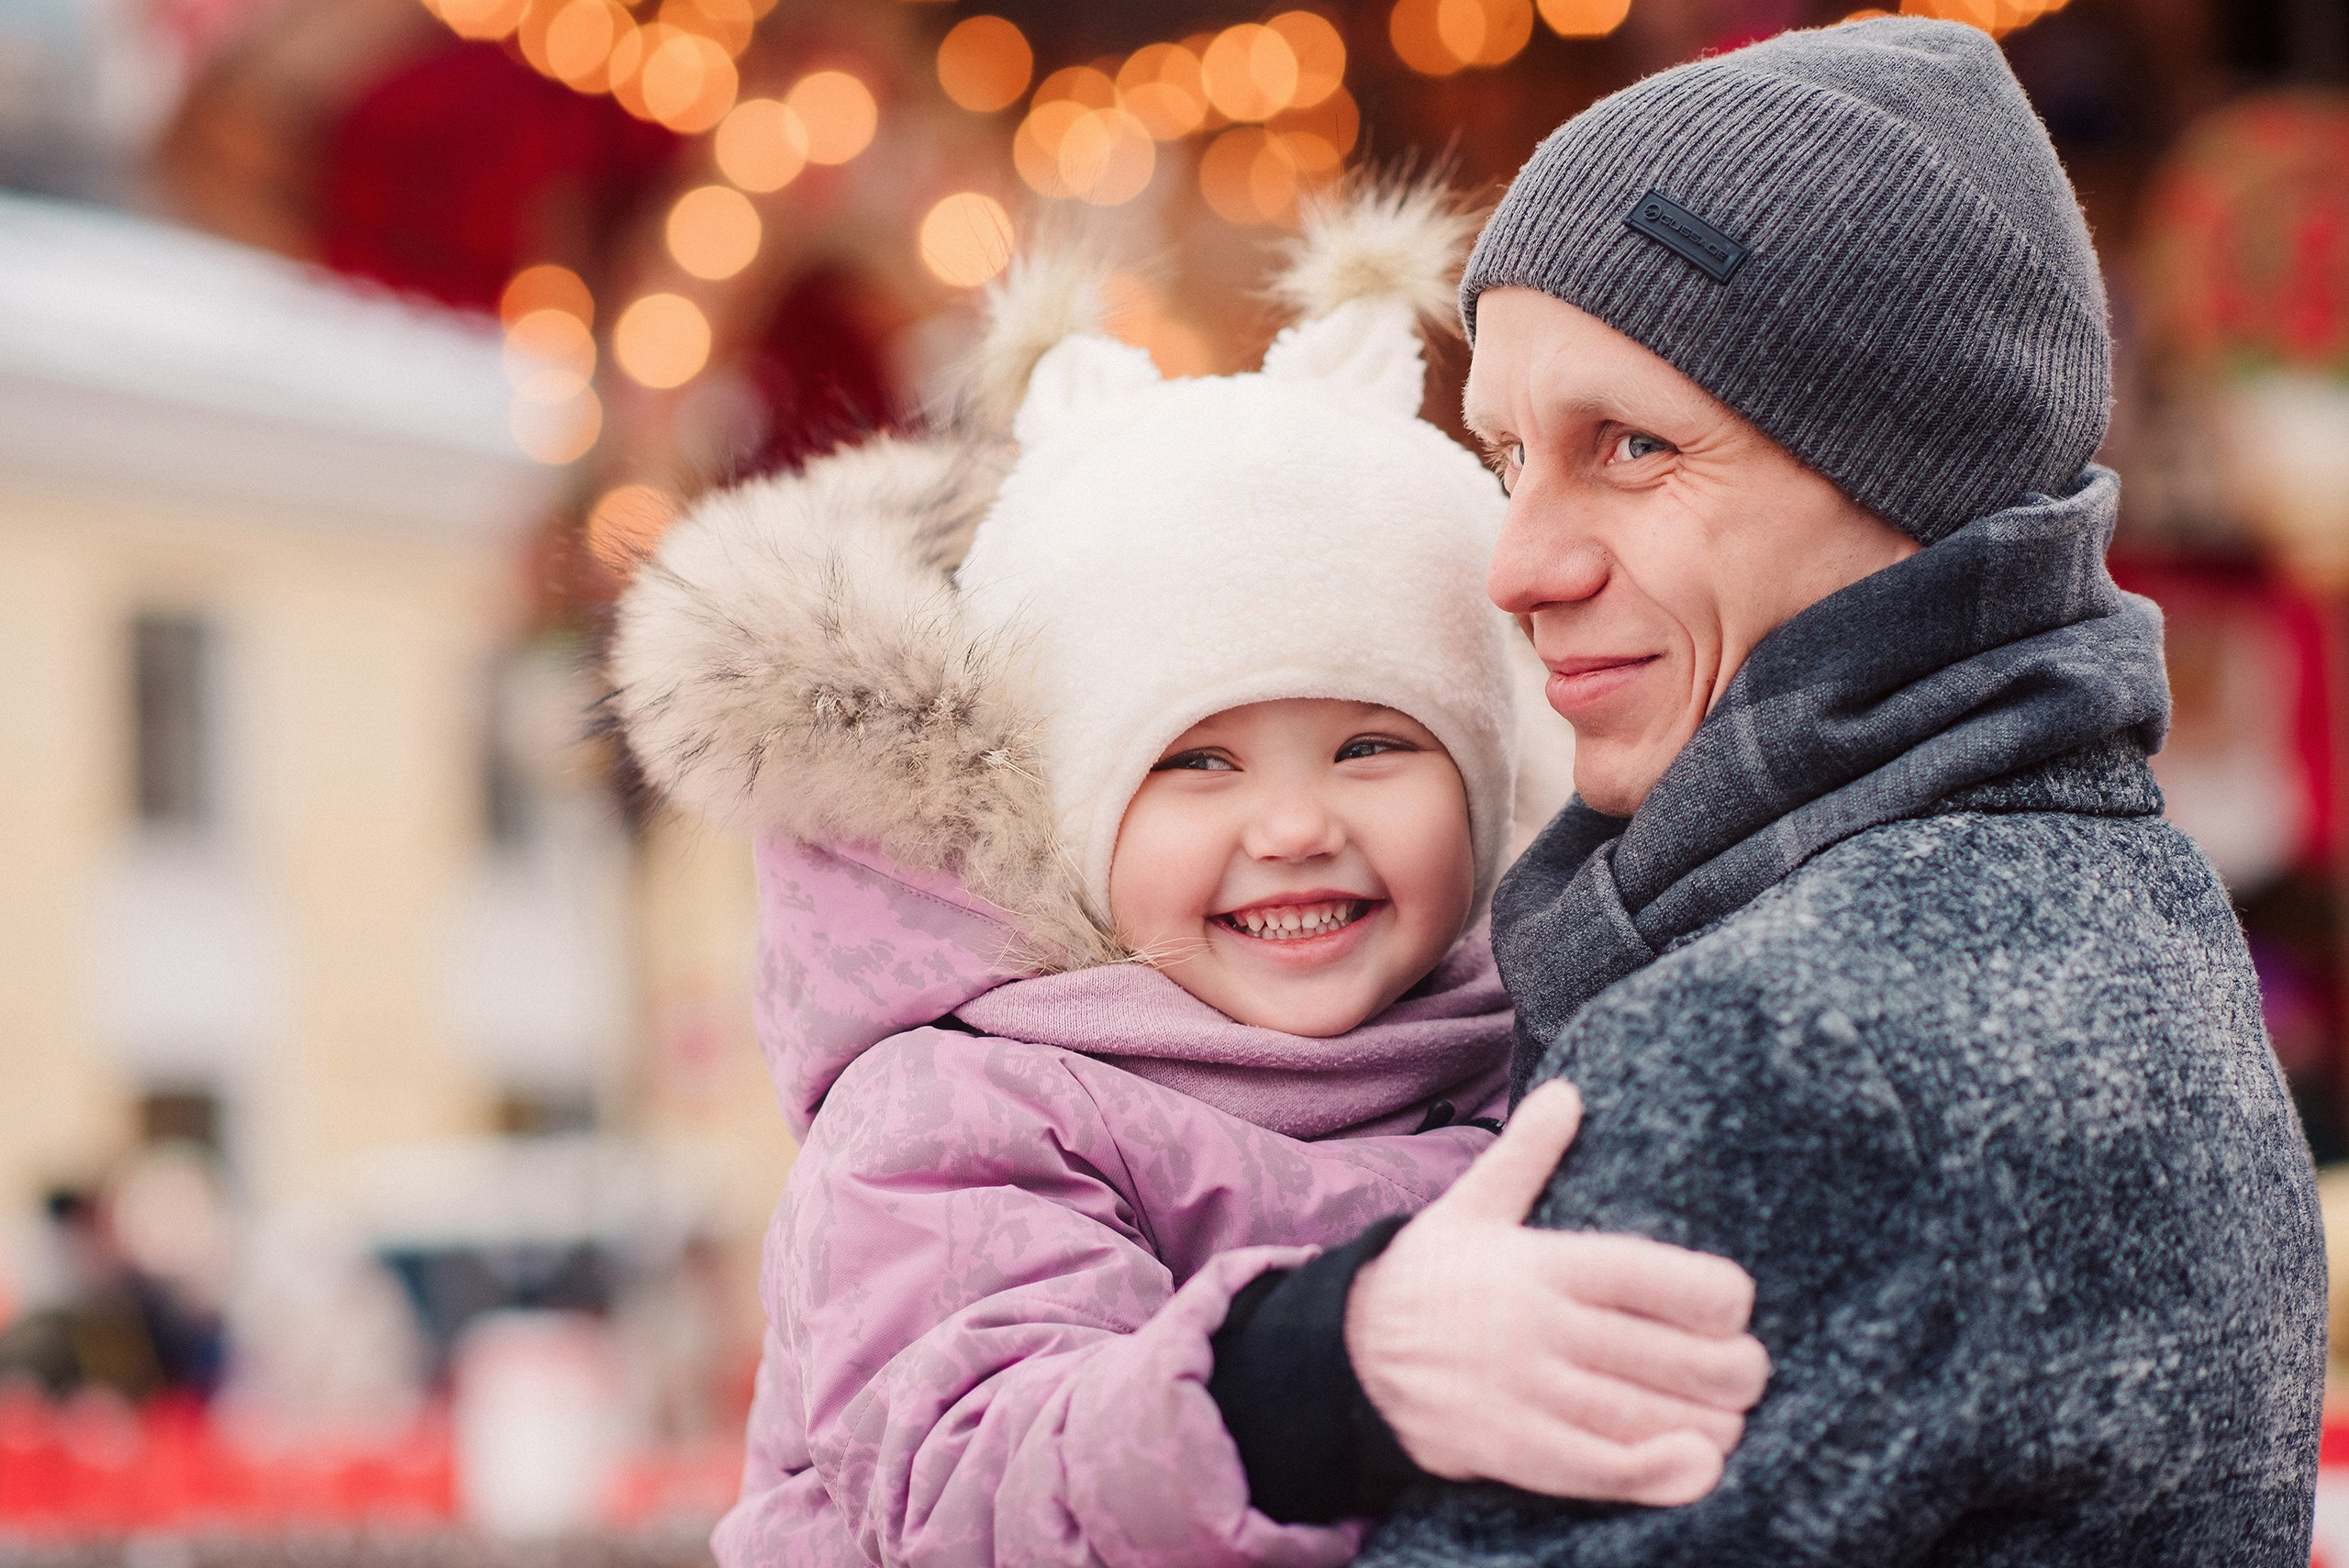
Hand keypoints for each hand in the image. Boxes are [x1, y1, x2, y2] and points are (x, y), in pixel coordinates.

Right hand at [1344, 1080, 1768, 1504]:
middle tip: (1746, 1370)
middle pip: (1674, 1358)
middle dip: (1735, 1371)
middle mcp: (1538, 1327)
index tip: (1734, 1308)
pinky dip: (1664, 1472)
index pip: (1657, 1277)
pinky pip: (1607, 1470)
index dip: (1720, 1299)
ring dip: (1710, 1424)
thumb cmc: (1427, 1278)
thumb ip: (1525, 1154)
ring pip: (1650, 1418)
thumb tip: (1566, 1091)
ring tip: (1725, 1415)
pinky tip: (1700, 1463)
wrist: (1343, 1356)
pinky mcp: (1513, 1450)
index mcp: (1540, 1263)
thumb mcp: (1468, 1208)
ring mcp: (1526, 1393)